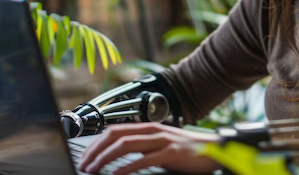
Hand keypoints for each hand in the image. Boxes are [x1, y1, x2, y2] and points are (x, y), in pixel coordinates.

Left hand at [78, 122, 221, 174]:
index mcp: (148, 128)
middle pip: (116, 136)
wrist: (214, 149)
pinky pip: (144, 159)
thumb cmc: (187, 151)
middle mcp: (153, 131)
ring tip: (94, 169)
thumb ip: (143, 147)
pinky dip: (127, 167)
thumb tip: (119, 156)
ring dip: (106, 158)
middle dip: (96, 150)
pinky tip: (116, 174)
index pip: (115, 130)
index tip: (86, 156)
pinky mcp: (170, 153)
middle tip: (84, 164)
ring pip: (126, 145)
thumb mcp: (161, 145)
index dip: (97, 143)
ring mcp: (162, 141)